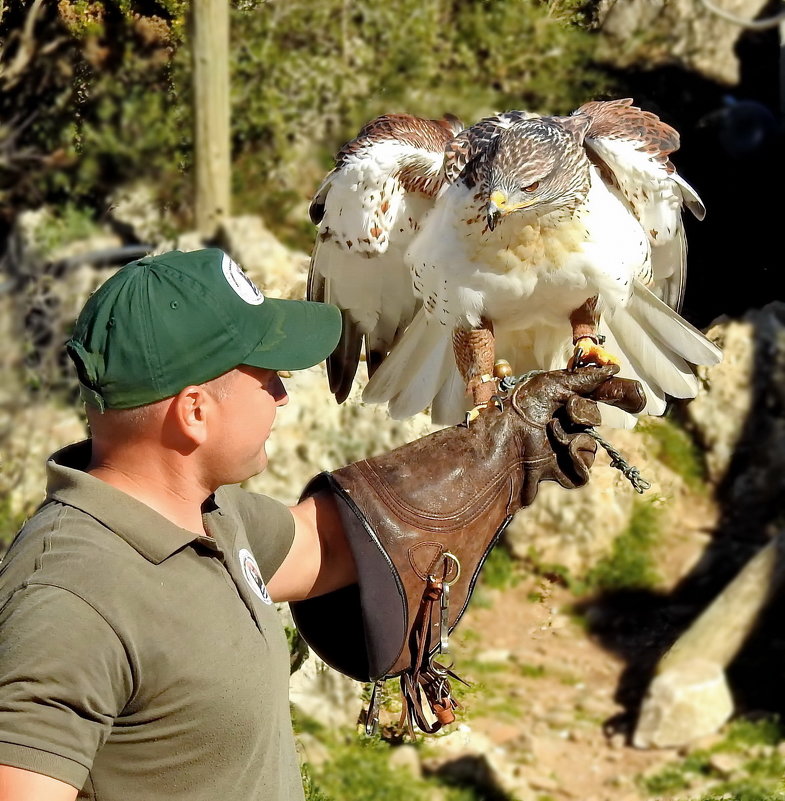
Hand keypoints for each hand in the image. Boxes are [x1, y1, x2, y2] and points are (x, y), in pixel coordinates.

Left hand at [509, 366, 644, 502]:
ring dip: (573, 436)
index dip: (617, 395)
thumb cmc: (522, 409)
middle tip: (567, 411)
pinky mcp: (560, 471)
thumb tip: (613, 368)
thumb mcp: (553, 385)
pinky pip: (584, 468)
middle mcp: (561, 423)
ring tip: (551, 432)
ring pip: (591, 444)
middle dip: (583, 412)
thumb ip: (585, 379)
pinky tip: (560, 452)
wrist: (503, 442)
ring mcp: (561, 448)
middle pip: (594, 418)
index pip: (595, 397)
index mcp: (558, 401)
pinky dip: (575, 459)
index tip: (637, 398)